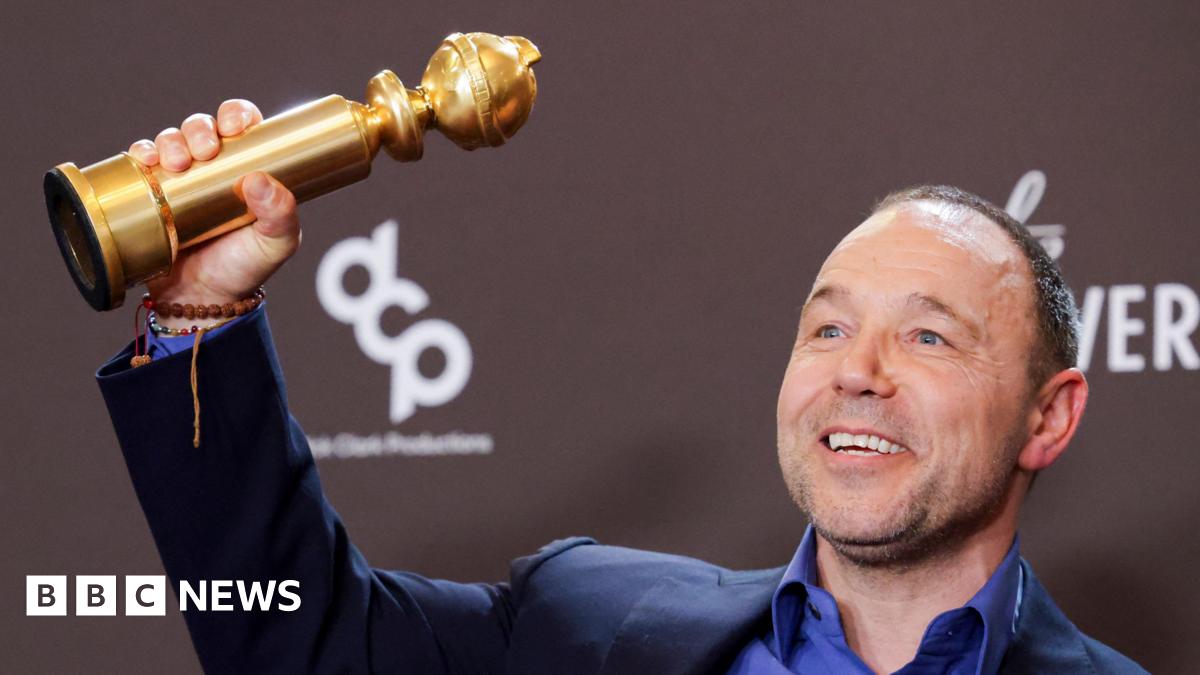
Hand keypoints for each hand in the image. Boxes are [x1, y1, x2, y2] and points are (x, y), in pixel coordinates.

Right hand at [127, 99, 300, 319]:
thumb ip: (281, 214)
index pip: (242, 126)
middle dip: (200, 129)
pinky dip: (141, 153)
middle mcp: (212, 168)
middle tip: (204, 152)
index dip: (237, 114)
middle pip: (203, 126)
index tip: (235, 126)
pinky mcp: (150, 193)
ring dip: (171, 141)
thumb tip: (258, 179)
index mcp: (248, 168)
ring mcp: (180, 179)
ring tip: (176, 164)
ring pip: (172, 140)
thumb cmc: (244, 267)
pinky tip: (146, 161)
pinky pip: (141, 162)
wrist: (202, 299)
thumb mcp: (277, 243)